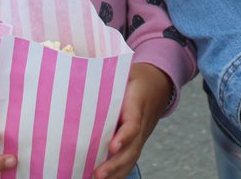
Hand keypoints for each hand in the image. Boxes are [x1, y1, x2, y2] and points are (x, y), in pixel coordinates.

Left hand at [93, 63, 172, 178]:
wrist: (158, 85)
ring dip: (116, 171)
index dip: (124, 136)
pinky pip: (131, 160)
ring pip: (132, 157)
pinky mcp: (137, 142)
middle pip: (132, 147)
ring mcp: (141, 135)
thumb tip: (83, 74)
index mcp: (138, 104)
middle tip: (98, 173)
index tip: (112, 146)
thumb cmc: (136, 78)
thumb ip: (109, 75)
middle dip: (116, 163)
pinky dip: (120, 172)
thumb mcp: (126, 71)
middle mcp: (142, 123)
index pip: (133, 124)